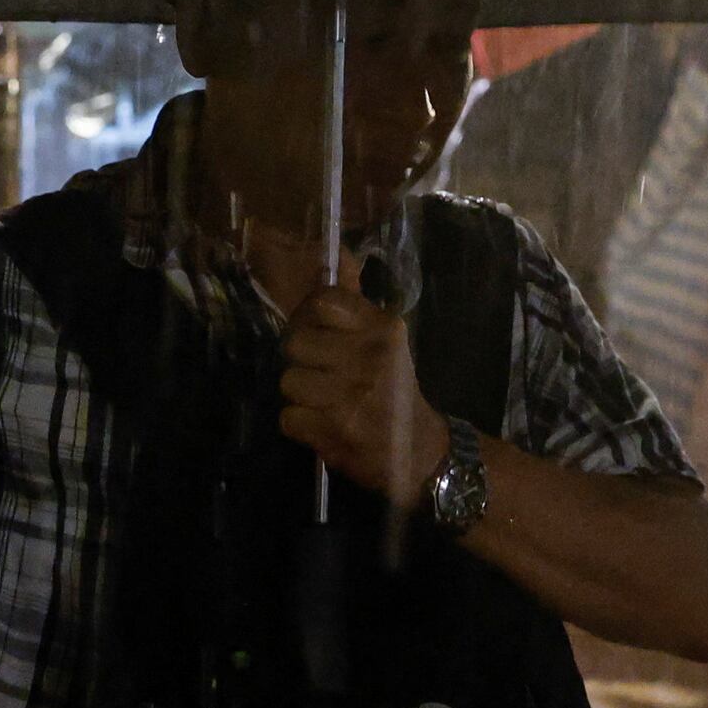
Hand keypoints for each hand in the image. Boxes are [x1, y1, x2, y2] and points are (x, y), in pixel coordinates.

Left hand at [279, 281, 444, 507]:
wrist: (419, 453)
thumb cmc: (394, 391)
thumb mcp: (384, 341)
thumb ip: (354, 302)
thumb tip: (336, 255)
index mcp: (382, 329)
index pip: (323, 302)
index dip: (309, 318)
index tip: (319, 335)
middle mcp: (368, 357)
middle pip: (295, 343)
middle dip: (303, 362)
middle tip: (322, 375)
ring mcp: (350, 395)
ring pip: (288, 382)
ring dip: (301, 397)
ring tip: (326, 403)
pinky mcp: (334, 430)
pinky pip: (288, 417)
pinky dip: (301, 425)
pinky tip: (324, 425)